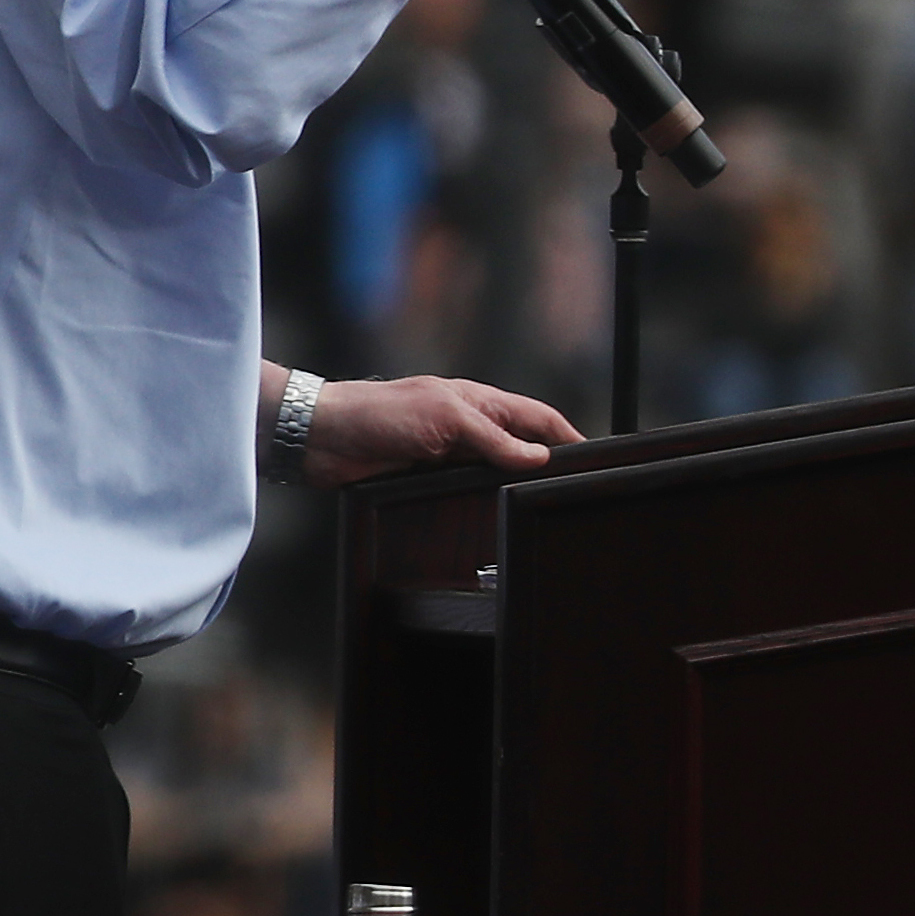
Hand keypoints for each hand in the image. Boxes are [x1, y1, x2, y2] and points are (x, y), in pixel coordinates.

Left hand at [304, 372, 579, 486]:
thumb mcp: (445, 419)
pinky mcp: (423, 476)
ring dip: (511, 484)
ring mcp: (445, 452)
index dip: (566, 435)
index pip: (536, 418)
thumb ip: (492, 438)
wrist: (321, 436)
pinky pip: (461, 489)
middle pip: (518, 445)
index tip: (593, 457)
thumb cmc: (378, 413)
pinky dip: (479, 498)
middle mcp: (465, 426)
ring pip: (491, 470)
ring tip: (536, 507)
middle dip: (545, 463)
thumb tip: (538, 456)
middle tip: (570, 489)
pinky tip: (491, 514)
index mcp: (477, 402)